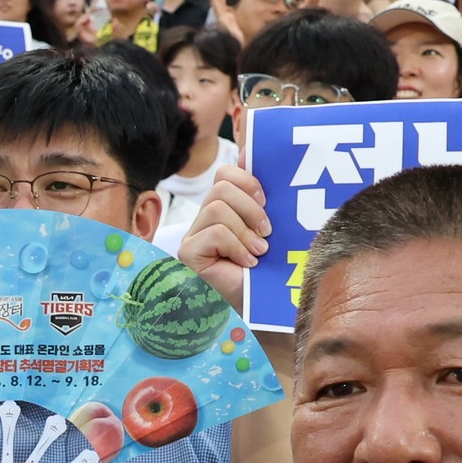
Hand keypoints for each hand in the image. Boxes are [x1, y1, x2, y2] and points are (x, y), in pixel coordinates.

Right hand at [176, 160, 269, 313]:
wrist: (259, 308)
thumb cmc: (267, 272)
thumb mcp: (273, 230)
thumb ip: (265, 200)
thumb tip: (253, 154)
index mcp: (226, 208)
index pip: (226, 173)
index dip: (247, 179)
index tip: (267, 200)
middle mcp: (206, 219)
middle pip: (221, 185)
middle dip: (251, 207)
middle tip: (267, 231)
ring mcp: (193, 236)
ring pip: (217, 207)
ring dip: (244, 230)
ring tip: (258, 250)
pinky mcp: (188, 253)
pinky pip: (214, 232)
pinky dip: (236, 246)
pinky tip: (245, 262)